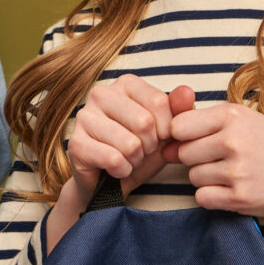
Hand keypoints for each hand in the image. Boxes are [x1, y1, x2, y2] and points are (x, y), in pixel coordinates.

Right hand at [42, 77, 192, 249]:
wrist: (111, 182)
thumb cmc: (141, 150)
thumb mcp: (166, 131)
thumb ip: (179, 110)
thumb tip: (188, 92)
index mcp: (125, 83)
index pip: (159, 102)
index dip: (166, 130)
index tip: (157, 137)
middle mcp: (101, 93)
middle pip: (144, 123)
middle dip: (150, 146)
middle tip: (141, 151)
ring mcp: (84, 117)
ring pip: (130, 144)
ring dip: (136, 160)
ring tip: (128, 159)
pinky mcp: (75, 143)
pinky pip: (113, 160)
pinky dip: (122, 171)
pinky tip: (116, 168)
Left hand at [172, 94, 263, 244]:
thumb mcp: (244, 120)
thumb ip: (204, 123)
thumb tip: (164, 145)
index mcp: (233, 116)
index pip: (179, 126)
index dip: (182, 136)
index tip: (196, 140)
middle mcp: (234, 141)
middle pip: (185, 154)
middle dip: (196, 159)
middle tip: (220, 159)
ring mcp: (237, 171)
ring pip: (193, 177)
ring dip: (206, 178)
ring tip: (231, 173)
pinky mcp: (240, 197)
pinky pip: (202, 198)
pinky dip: (211, 196)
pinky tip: (231, 189)